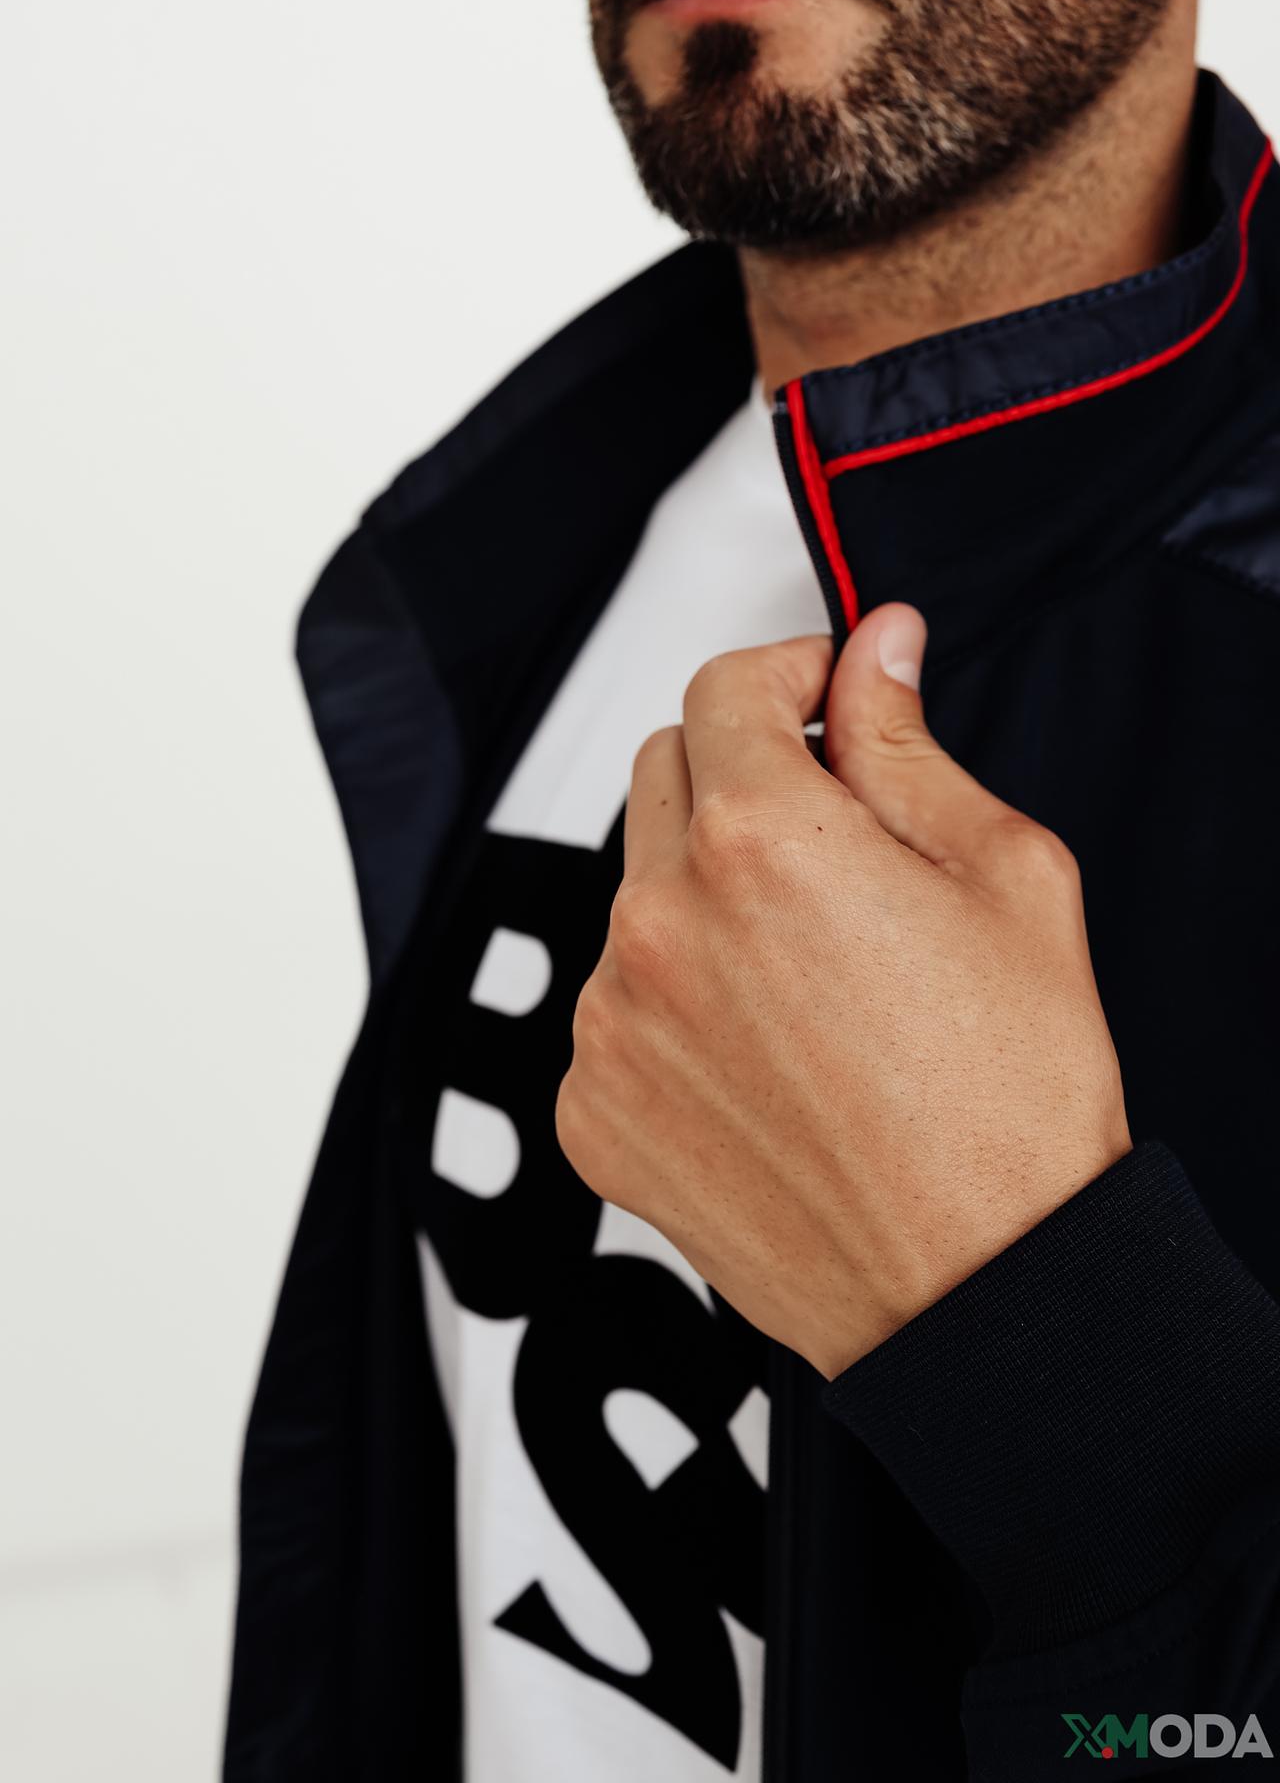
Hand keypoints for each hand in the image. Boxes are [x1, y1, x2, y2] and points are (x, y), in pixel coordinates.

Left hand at [555, 604, 1132, 1380]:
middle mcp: (660, 924)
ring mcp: (612, 1026)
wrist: (981, 1290)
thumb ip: (905, 746)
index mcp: (761, 842)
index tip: (822, 696)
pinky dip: (675, 1004)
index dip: (786, 672)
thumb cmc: (1010, 1101)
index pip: (724, 688)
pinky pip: (615, 1008)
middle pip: (666, 774)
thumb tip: (873, 651)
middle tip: (832, 830)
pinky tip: (769, 1055)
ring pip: (637, 895)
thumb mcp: (1001, 876)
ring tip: (814, 975)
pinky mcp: (593, 1111)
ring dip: (707, 894)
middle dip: (743, 772)